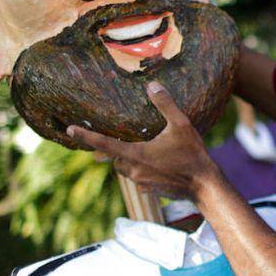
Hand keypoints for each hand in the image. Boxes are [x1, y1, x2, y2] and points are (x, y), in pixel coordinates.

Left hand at [67, 81, 219, 199]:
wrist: (204, 187)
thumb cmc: (192, 155)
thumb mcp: (181, 125)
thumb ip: (165, 104)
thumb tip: (152, 85)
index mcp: (136, 155)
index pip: (104, 144)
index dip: (86, 136)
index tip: (70, 129)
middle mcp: (133, 170)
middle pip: (114, 157)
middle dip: (113, 148)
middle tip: (115, 136)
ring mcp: (140, 183)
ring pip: (124, 168)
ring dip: (127, 158)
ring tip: (140, 148)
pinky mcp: (148, 190)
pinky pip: (137, 178)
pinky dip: (140, 169)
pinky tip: (156, 163)